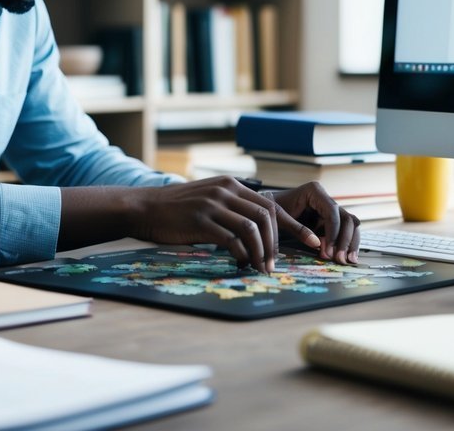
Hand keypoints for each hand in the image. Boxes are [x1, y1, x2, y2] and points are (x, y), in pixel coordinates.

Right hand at [128, 176, 318, 272]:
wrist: (144, 208)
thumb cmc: (177, 209)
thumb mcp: (209, 199)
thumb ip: (232, 208)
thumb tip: (257, 232)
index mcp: (231, 184)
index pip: (270, 204)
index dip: (293, 225)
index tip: (310, 241)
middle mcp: (225, 190)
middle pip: (266, 216)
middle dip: (278, 243)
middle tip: (277, 264)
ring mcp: (213, 204)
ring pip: (252, 228)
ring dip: (261, 252)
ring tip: (262, 268)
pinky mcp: (200, 221)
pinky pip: (231, 239)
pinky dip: (242, 254)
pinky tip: (241, 264)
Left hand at [266, 182, 360, 263]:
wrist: (264, 208)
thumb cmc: (270, 209)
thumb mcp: (280, 218)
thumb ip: (298, 229)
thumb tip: (317, 243)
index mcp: (314, 191)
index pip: (332, 212)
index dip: (334, 232)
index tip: (329, 251)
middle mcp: (325, 198)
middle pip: (346, 218)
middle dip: (346, 240)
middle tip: (341, 259)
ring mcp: (328, 210)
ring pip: (350, 225)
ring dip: (350, 243)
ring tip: (348, 261)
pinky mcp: (328, 222)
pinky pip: (343, 232)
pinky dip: (345, 244)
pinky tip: (346, 257)